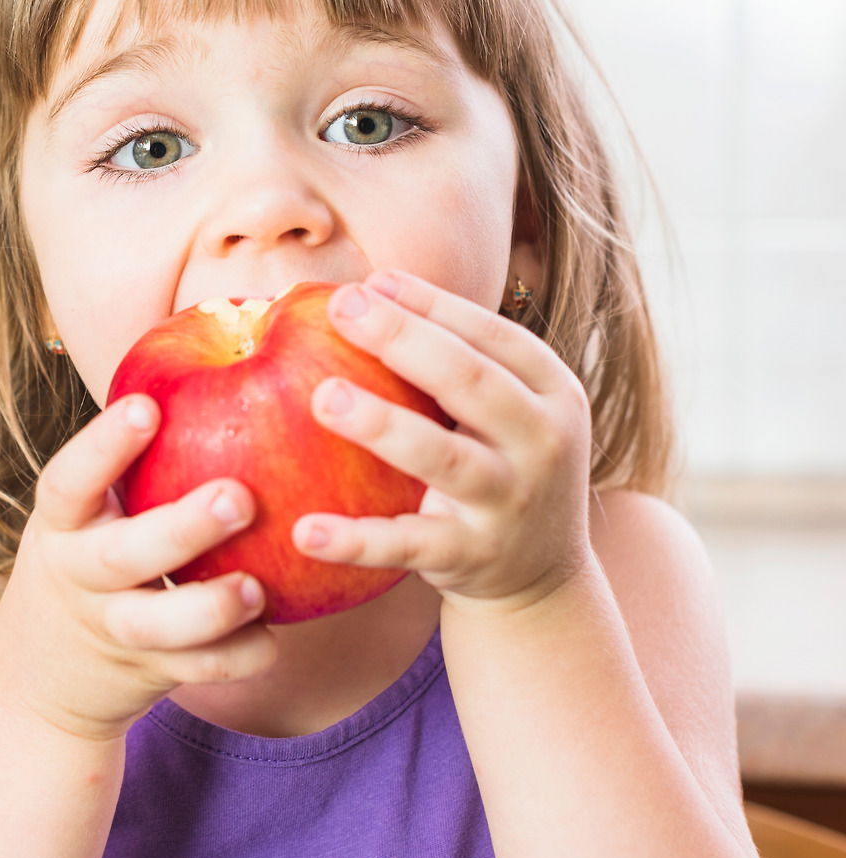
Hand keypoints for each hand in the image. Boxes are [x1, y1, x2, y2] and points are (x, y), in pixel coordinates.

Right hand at [0, 395, 276, 741]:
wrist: (43, 676)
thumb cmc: (91, 553)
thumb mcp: (89, 508)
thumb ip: (136, 460)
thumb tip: (227, 343)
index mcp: (62, 522)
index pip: (70, 478)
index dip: (105, 444)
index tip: (148, 406)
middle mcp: (78, 574)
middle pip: (122, 555)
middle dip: (181, 528)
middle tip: (240, 497)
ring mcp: (109, 628)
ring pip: (153, 626)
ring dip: (208, 609)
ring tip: (255, 588)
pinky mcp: (145, 673)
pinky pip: (193, 671)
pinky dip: (233, 658)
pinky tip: (272, 639)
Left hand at [291, 270, 593, 610]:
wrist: (543, 574)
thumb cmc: (500, 461)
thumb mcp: (504, 408)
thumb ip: (452, 355)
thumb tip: (364, 289)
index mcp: (551, 390)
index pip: (490, 333)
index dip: (430, 303)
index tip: (370, 282)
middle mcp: (541, 441)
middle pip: (469, 380)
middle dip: (402, 338)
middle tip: (341, 307)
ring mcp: (508, 501)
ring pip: (442, 457)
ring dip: (381, 424)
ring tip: (322, 397)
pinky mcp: (470, 555)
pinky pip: (406, 544)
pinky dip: (355, 540)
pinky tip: (306, 531)